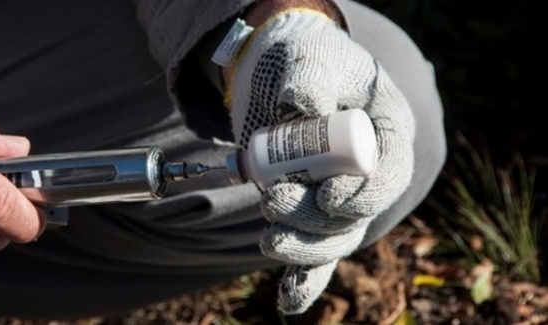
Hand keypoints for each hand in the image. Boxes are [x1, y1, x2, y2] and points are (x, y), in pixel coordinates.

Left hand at [224, 7, 415, 313]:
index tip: (331, 196)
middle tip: (276, 203)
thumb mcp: (311, 57)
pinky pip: (315, 254)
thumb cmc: (305, 62)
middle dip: (318, 219)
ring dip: (303, 247)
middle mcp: (368, 171)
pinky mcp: (310, 211)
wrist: (281, 76)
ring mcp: (339, 196)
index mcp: (385, 132)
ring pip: (332, 237)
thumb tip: (303, 106)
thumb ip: (311, 76)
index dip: (366, 193)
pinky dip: (302, 280)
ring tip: (270, 240)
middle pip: (355, 213)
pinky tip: (288, 303)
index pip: (390, 173)